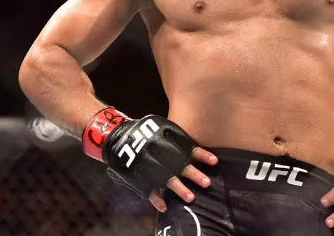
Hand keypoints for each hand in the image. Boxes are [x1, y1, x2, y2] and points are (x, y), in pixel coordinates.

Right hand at [83, 110, 218, 212]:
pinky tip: (164, 207)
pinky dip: (156, 199)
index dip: (202, 155)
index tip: (214, 161)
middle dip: (194, 175)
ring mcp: (151, 169)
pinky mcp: (141, 178)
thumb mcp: (160, 126)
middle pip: (181, 166)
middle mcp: (162, 156)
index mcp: (168, 142)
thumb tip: (195, 146)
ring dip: (180, 189)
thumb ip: (176, 135)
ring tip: (191, 197)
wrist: (119, 138)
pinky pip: (149, 191)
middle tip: (207, 182)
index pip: (189, 148)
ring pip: (168, 181)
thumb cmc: (144, 131)